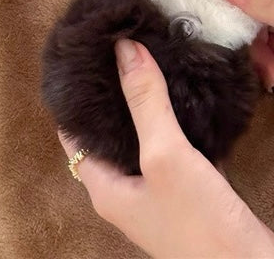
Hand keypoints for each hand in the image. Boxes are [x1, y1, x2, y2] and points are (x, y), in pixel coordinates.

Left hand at [58, 39, 273, 258]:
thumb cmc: (199, 226)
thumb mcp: (165, 156)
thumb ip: (144, 102)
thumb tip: (123, 48)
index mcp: (105, 188)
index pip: (73, 134)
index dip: (74, 96)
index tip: (79, 56)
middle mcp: (126, 192)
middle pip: (109, 133)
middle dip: (114, 94)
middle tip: (117, 49)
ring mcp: (159, 194)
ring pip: (145, 139)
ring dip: (147, 106)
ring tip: (148, 61)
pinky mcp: (191, 194)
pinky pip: (178, 149)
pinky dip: (179, 123)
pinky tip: (188, 96)